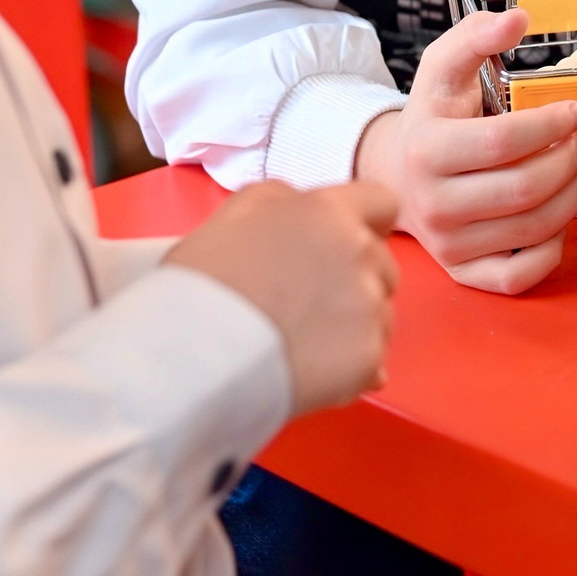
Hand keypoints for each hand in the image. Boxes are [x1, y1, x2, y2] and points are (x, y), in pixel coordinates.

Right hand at [167, 179, 400, 415]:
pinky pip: (373, 362)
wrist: (193, 355)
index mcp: (330, 214)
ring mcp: (369, 308)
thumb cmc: (203, 283)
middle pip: (382, 265)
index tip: (345, 247)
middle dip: (356, 280)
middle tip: (310, 304)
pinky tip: (312, 373)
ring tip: (303, 343)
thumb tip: (307, 212)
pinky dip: (350, 368)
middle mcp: (361, 254)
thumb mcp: (237, 213)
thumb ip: (284, 201)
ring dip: (353, 325)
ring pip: (380, 314)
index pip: (383, 204)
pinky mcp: (367, 358)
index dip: (368, 225)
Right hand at [354, 10, 576, 294]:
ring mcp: (447, 245)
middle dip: (570, 162)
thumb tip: (519, 17)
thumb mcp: (444, 67)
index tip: (575, 110)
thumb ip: (477, 35)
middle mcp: (432, 204)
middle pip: (524, 189)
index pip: (502, 142)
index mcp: (426, 150)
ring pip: (531, 228)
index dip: (550, 125)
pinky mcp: (463, 272)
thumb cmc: (434, 115)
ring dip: (574, 197)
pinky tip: (562, 216)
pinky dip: (552, 249)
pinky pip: (519, 275)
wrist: (397, 173)